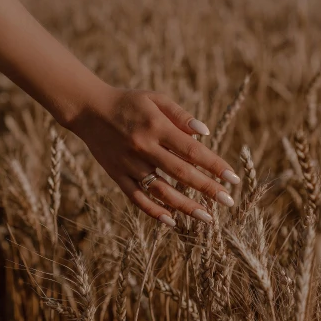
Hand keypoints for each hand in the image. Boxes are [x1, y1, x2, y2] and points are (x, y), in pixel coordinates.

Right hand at [67, 84, 239, 226]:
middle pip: (181, 173)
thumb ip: (181, 115)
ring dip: (185, 206)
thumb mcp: (155, 99)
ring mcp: (129, 163)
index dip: (215, 165)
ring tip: (206, 218)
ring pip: (160, 190)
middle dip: (207, 189)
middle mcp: (144, 147)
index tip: (233, 178)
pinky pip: (136, 197)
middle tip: (228, 202)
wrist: (88, 109)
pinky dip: (154, 211)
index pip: (192, 150)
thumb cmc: (128, 102)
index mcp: (157, 126)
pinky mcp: (116, 174)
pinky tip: (172, 221)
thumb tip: (205, 134)